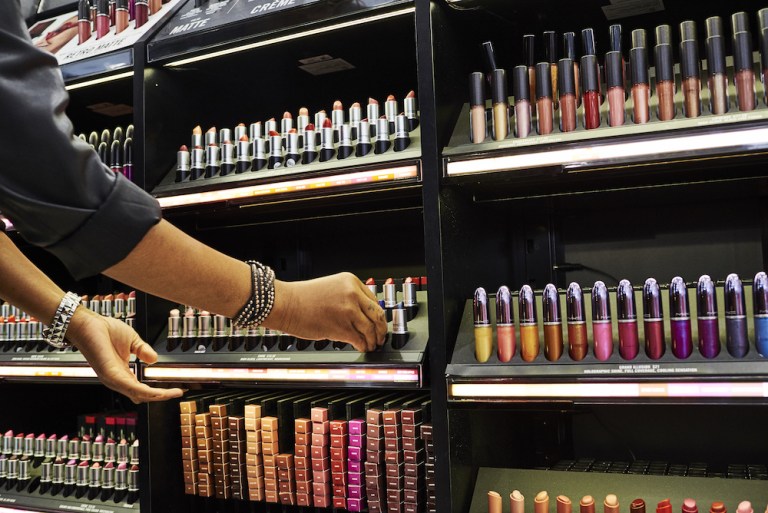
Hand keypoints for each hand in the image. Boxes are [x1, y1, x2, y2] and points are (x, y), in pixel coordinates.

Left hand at [67, 307, 183, 402]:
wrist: (89, 324)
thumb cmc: (105, 331)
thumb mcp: (132, 341)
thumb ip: (143, 351)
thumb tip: (154, 360)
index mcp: (122, 373)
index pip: (142, 389)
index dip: (158, 391)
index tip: (175, 388)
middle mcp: (117, 379)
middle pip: (142, 396)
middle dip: (162, 396)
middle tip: (179, 392)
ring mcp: (113, 379)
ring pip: (138, 395)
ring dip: (157, 395)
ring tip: (173, 392)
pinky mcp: (110, 374)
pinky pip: (130, 388)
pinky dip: (146, 391)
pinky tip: (157, 392)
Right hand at [267, 272, 386, 351]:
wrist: (286, 304)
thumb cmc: (303, 298)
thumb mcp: (331, 287)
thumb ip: (349, 298)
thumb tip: (362, 315)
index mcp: (351, 281)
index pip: (374, 300)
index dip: (378, 315)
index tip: (379, 322)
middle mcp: (352, 294)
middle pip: (377, 315)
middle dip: (381, 329)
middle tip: (381, 336)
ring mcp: (348, 311)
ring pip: (370, 329)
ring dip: (373, 340)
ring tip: (372, 344)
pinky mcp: (341, 327)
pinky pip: (359, 339)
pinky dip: (363, 345)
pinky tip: (362, 347)